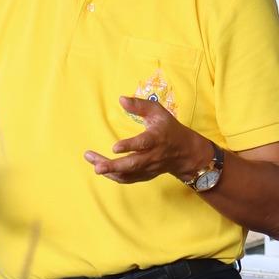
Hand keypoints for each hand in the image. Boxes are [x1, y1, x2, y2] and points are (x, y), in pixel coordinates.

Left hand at [85, 96, 212, 184]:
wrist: (185, 152)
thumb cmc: (169, 129)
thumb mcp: (158, 112)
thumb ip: (140, 105)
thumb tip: (121, 99)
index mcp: (157, 138)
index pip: (143, 143)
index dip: (129, 146)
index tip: (114, 147)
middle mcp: (153, 156)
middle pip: (133, 164)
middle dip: (114, 166)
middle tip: (97, 167)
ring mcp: (149, 168)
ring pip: (128, 174)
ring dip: (110, 171)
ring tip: (93, 164)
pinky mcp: (145, 175)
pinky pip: (128, 179)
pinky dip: (114, 176)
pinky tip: (102, 169)